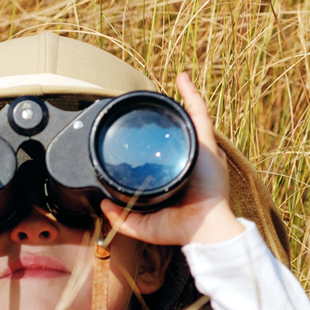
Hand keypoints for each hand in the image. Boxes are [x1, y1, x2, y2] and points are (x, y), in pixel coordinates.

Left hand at [99, 73, 246, 245]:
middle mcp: (185, 161)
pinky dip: (191, 95)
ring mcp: (198, 152)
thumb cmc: (181, 229)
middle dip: (162, 122)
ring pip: (185, 120)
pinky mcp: (206, 145)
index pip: (158, 154)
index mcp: (173, 178)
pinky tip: (181, 79)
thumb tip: (102, 205)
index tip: (134, 135)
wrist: (204, 229)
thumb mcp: (143, 225)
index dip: (148, 144)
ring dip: (176, 102)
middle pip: (172, 134)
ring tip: (164, 87)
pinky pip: (199, 114)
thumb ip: (121, 218)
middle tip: (147, 110)